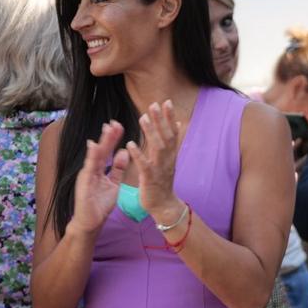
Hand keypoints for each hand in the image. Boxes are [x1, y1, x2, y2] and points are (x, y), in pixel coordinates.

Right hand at [68, 121, 128, 234]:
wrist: (91, 222)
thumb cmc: (100, 204)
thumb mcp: (114, 184)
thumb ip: (118, 169)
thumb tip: (124, 152)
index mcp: (100, 169)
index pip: (107, 151)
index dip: (113, 138)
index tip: (119, 126)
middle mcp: (92, 169)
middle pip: (101, 150)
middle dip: (108, 136)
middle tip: (115, 122)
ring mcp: (87, 174)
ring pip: (95, 155)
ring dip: (101, 142)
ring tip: (107, 129)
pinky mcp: (84, 182)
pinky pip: (89, 167)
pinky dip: (91, 156)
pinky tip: (94, 146)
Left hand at [125, 100, 184, 223]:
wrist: (164, 205)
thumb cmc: (163, 181)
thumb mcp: (169, 159)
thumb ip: (171, 142)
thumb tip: (177, 123)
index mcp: (170, 154)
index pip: (172, 132)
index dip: (169, 117)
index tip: (166, 102)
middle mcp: (167, 159)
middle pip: (166, 136)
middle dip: (161, 120)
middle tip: (155, 104)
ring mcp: (160, 169)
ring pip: (157, 148)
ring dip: (150, 132)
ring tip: (143, 118)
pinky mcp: (150, 179)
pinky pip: (144, 165)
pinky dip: (138, 155)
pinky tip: (130, 145)